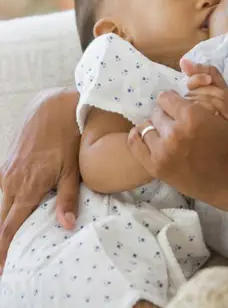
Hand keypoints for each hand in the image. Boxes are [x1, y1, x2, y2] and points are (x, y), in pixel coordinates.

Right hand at [0, 89, 79, 269]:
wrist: (53, 106)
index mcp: (28, 187)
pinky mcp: (8, 163)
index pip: (9, 226)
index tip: (2, 270)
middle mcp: (12, 181)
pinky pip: (5, 189)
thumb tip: (67, 226)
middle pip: (2, 219)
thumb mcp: (73, 168)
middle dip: (3, 240)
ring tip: (13, 237)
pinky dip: (10, 202)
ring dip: (7, 219)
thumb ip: (68, 198)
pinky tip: (17, 207)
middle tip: (7, 261)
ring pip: (4, 203)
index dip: (3, 250)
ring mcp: (8, 172)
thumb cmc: (67, 137)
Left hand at [128, 64, 227, 208]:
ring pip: (146, 126)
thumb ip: (208, 76)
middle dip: (167, 115)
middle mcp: (175, 134)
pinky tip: (153, 138)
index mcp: (192, 116)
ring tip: (169, 133)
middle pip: (156, 112)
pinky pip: (135, 142)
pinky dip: (140, 137)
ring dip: (156, 128)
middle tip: (178, 123)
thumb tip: (183, 61)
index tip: (184, 110)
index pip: (165, 97)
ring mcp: (163, 152)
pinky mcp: (155, 167)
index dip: (175, 102)